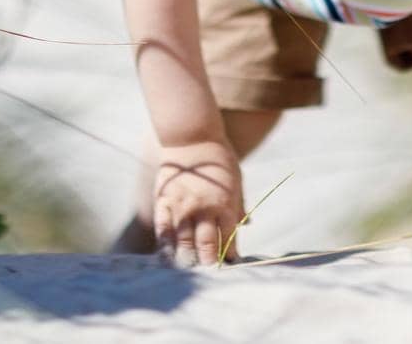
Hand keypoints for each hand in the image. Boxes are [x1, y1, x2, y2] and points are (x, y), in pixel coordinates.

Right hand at [152, 139, 244, 266]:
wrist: (193, 138)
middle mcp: (204, 209)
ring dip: (187, 260)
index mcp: (225, 204)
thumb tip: (247, 224)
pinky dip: (166, 246)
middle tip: (209, 275)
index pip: (228, 238)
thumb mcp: (236, 181)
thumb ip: (239, 205)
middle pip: (206, 245)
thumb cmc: (219, 159)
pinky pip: (164, 230)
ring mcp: (182, 207)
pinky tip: (167, 257)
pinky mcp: (165, 202)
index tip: (230, 268)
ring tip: (189, 271)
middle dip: (208, 263)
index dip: (229, 256)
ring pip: (183, 242)